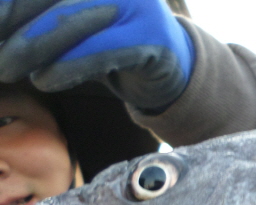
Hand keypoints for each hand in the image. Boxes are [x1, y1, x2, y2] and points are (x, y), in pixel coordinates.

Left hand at [0, 0, 194, 109]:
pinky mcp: (154, 41)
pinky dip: (68, 67)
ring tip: (6, 69)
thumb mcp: (73, 25)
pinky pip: (102, 52)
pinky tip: (44, 80)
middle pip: (49, 0)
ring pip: (71, 23)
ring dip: (32, 49)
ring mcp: (138, 7)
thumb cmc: (113, 44)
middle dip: (12, 27)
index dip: (7, 6)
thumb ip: (40, 18)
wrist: (174, 68)